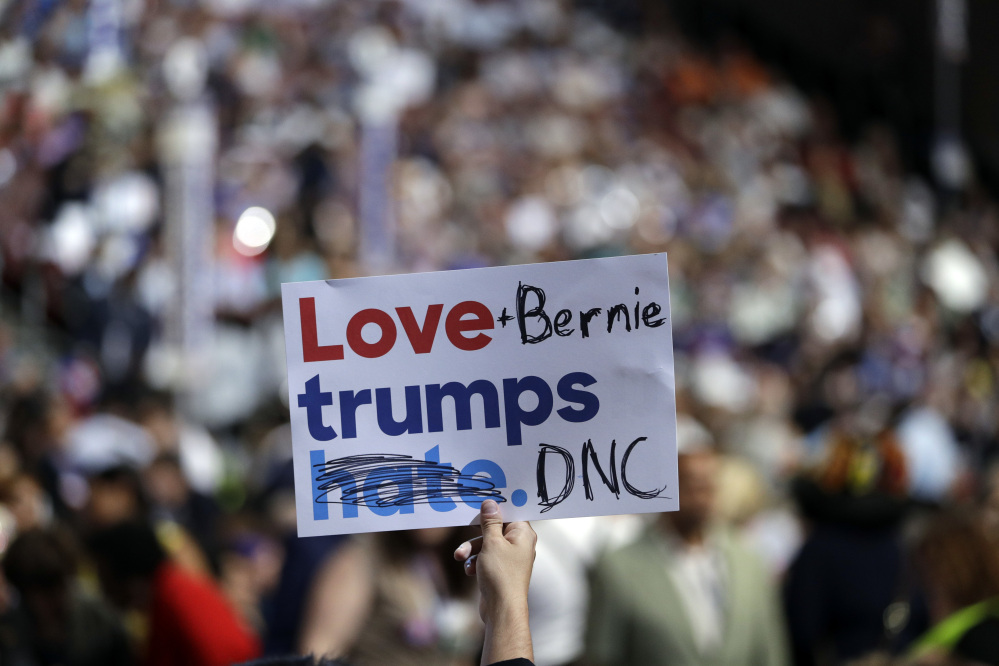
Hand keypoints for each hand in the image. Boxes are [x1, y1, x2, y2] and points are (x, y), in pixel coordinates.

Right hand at [454, 499, 536, 664]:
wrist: (502, 609)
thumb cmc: (501, 574)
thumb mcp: (492, 543)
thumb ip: (490, 522)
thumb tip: (490, 503)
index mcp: (523, 534)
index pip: (511, 512)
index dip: (496, 508)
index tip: (481, 503)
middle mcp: (520, 544)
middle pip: (496, 528)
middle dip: (477, 533)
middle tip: (465, 529)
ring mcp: (510, 558)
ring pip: (488, 544)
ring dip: (472, 549)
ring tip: (460, 557)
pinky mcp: (501, 570)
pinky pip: (486, 558)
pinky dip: (476, 561)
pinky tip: (469, 570)